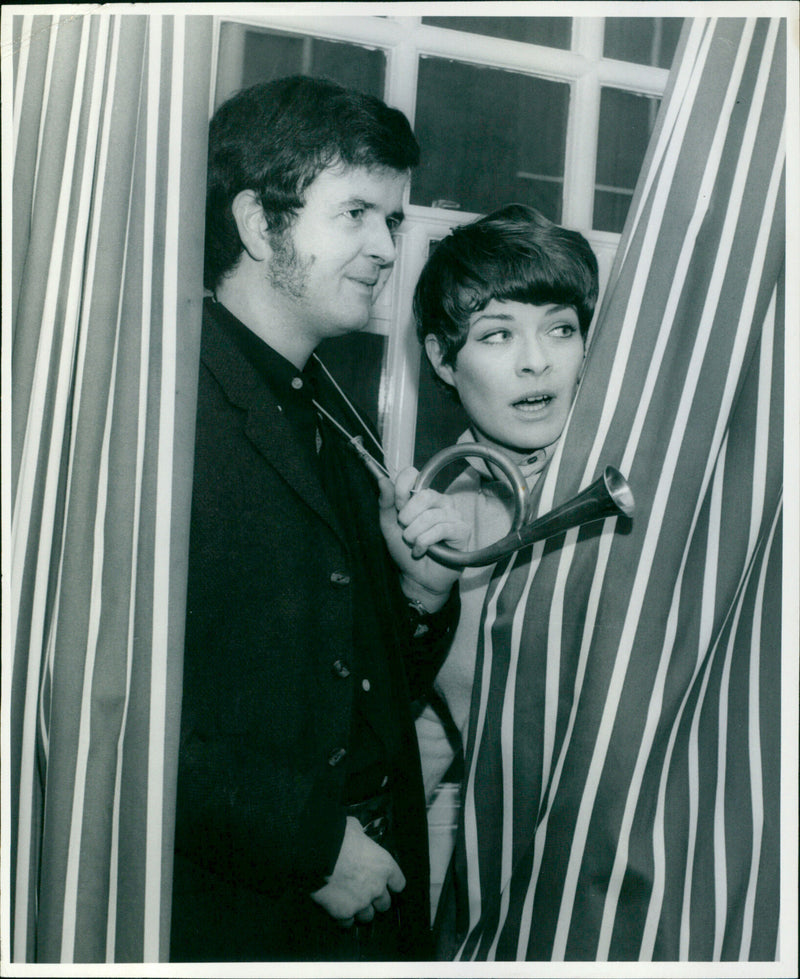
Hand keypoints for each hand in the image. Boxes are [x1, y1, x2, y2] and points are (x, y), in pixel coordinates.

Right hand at [310, 816, 405, 926]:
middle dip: (375, 900)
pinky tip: (337, 910)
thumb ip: (360, 836)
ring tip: (350, 903)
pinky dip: (343, 918)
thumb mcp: (354, 828)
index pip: (398, 883)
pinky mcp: (343, 913)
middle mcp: (376, 886)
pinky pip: (347, 923)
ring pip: (367, 917)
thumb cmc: (338, 836)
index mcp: (384, 865)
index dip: (391, 884)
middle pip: (384, 904)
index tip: (385, 883)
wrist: (318, 852)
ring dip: (360, 911)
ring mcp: (361, 902)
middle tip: (364, 893)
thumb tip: (356, 833)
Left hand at [378, 467, 470, 607]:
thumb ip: (386, 503)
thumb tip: (382, 480)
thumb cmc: (405, 550)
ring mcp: (453, 514)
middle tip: (405, 530)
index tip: (396, 507)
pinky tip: (422, 550)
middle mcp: (440, 501)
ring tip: (412, 543)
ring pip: (430, 516)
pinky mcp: (462, 530)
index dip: (401, 490)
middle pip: (424, 495)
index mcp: (422, 496)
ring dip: (414, 534)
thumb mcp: (389, 526)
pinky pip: (441, 529)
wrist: (417, 578)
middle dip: (407, 517)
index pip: (413, 474)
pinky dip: (425, 542)